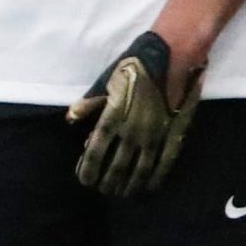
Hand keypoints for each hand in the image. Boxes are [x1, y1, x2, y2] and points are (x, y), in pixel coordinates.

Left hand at [66, 30, 202, 196]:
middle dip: (108, 182)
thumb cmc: (136, 65)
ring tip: (123, 192)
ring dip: (130, 184)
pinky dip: (157, 177)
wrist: (173, 54)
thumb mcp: (106, 81)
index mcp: (113, 118)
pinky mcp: (175, 132)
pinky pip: (166, 161)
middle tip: (104, 189)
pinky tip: (150, 187)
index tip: (85, 180)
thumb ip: (89, 103)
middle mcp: (133, 131)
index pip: (95, 153)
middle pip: (117, 166)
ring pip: (141, 168)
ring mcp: (156, 134)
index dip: (88, 170)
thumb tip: (71, 120)